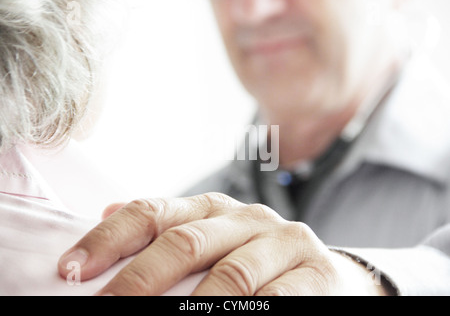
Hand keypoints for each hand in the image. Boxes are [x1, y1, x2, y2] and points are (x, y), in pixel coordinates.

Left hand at [58, 193, 387, 295]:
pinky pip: (273, 300)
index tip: (70, 270)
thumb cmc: (257, 262)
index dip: (109, 239)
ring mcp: (282, 241)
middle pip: (184, 242)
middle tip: (104, 308)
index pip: (153, 213)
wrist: (326, 276)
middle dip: (138, 280)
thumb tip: (108, 210)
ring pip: (228, 275)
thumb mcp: (212, 239)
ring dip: (190, 307)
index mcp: (211, 208)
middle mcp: (245, 217)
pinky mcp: (315, 272)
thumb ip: (168, 227)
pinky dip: (240, 315)